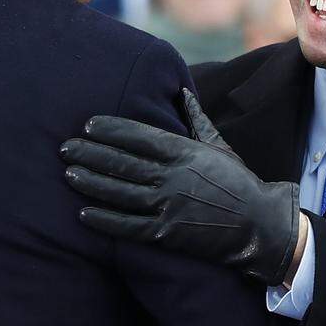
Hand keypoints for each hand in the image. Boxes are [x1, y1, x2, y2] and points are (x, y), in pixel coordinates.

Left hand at [61, 88, 299, 285]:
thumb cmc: (238, 182)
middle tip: (65, 147)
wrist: (260, 225)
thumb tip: (181, 91)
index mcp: (184, 152)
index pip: (139, 136)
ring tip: (68, 173)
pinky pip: (128, 226)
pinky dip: (104, 220)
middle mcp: (172, 177)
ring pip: (120, 192)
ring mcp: (168, 206)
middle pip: (122, 162)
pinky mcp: (167, 234)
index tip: (88, 125)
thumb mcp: (218, 146)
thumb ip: (195, 119)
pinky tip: (84, 213)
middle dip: (90, 153)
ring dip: (91, 182)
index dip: (111, 130)